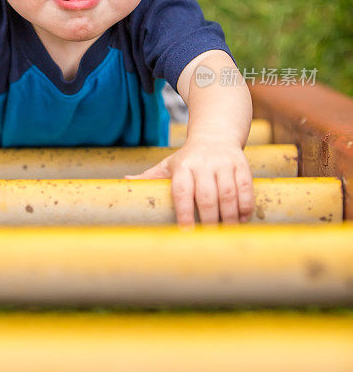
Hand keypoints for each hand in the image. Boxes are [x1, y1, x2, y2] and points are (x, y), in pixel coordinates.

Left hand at [125, 138, 253, 227]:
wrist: (215, 134)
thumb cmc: (188, 158)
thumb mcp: (168, 165)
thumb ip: (150, 176)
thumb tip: (125, 181)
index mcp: (183, 166)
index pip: (182, 191)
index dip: (184, 212)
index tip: (186, 231)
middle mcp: (203, 164)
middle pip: (207, 195)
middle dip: (209, 219)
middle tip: (210, 236)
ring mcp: (223, 163)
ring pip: (228, 193)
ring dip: (229, 215)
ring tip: (228, 231)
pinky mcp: (241, 164)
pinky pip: (245, 187)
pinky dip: (245, 205)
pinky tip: (242, 218)